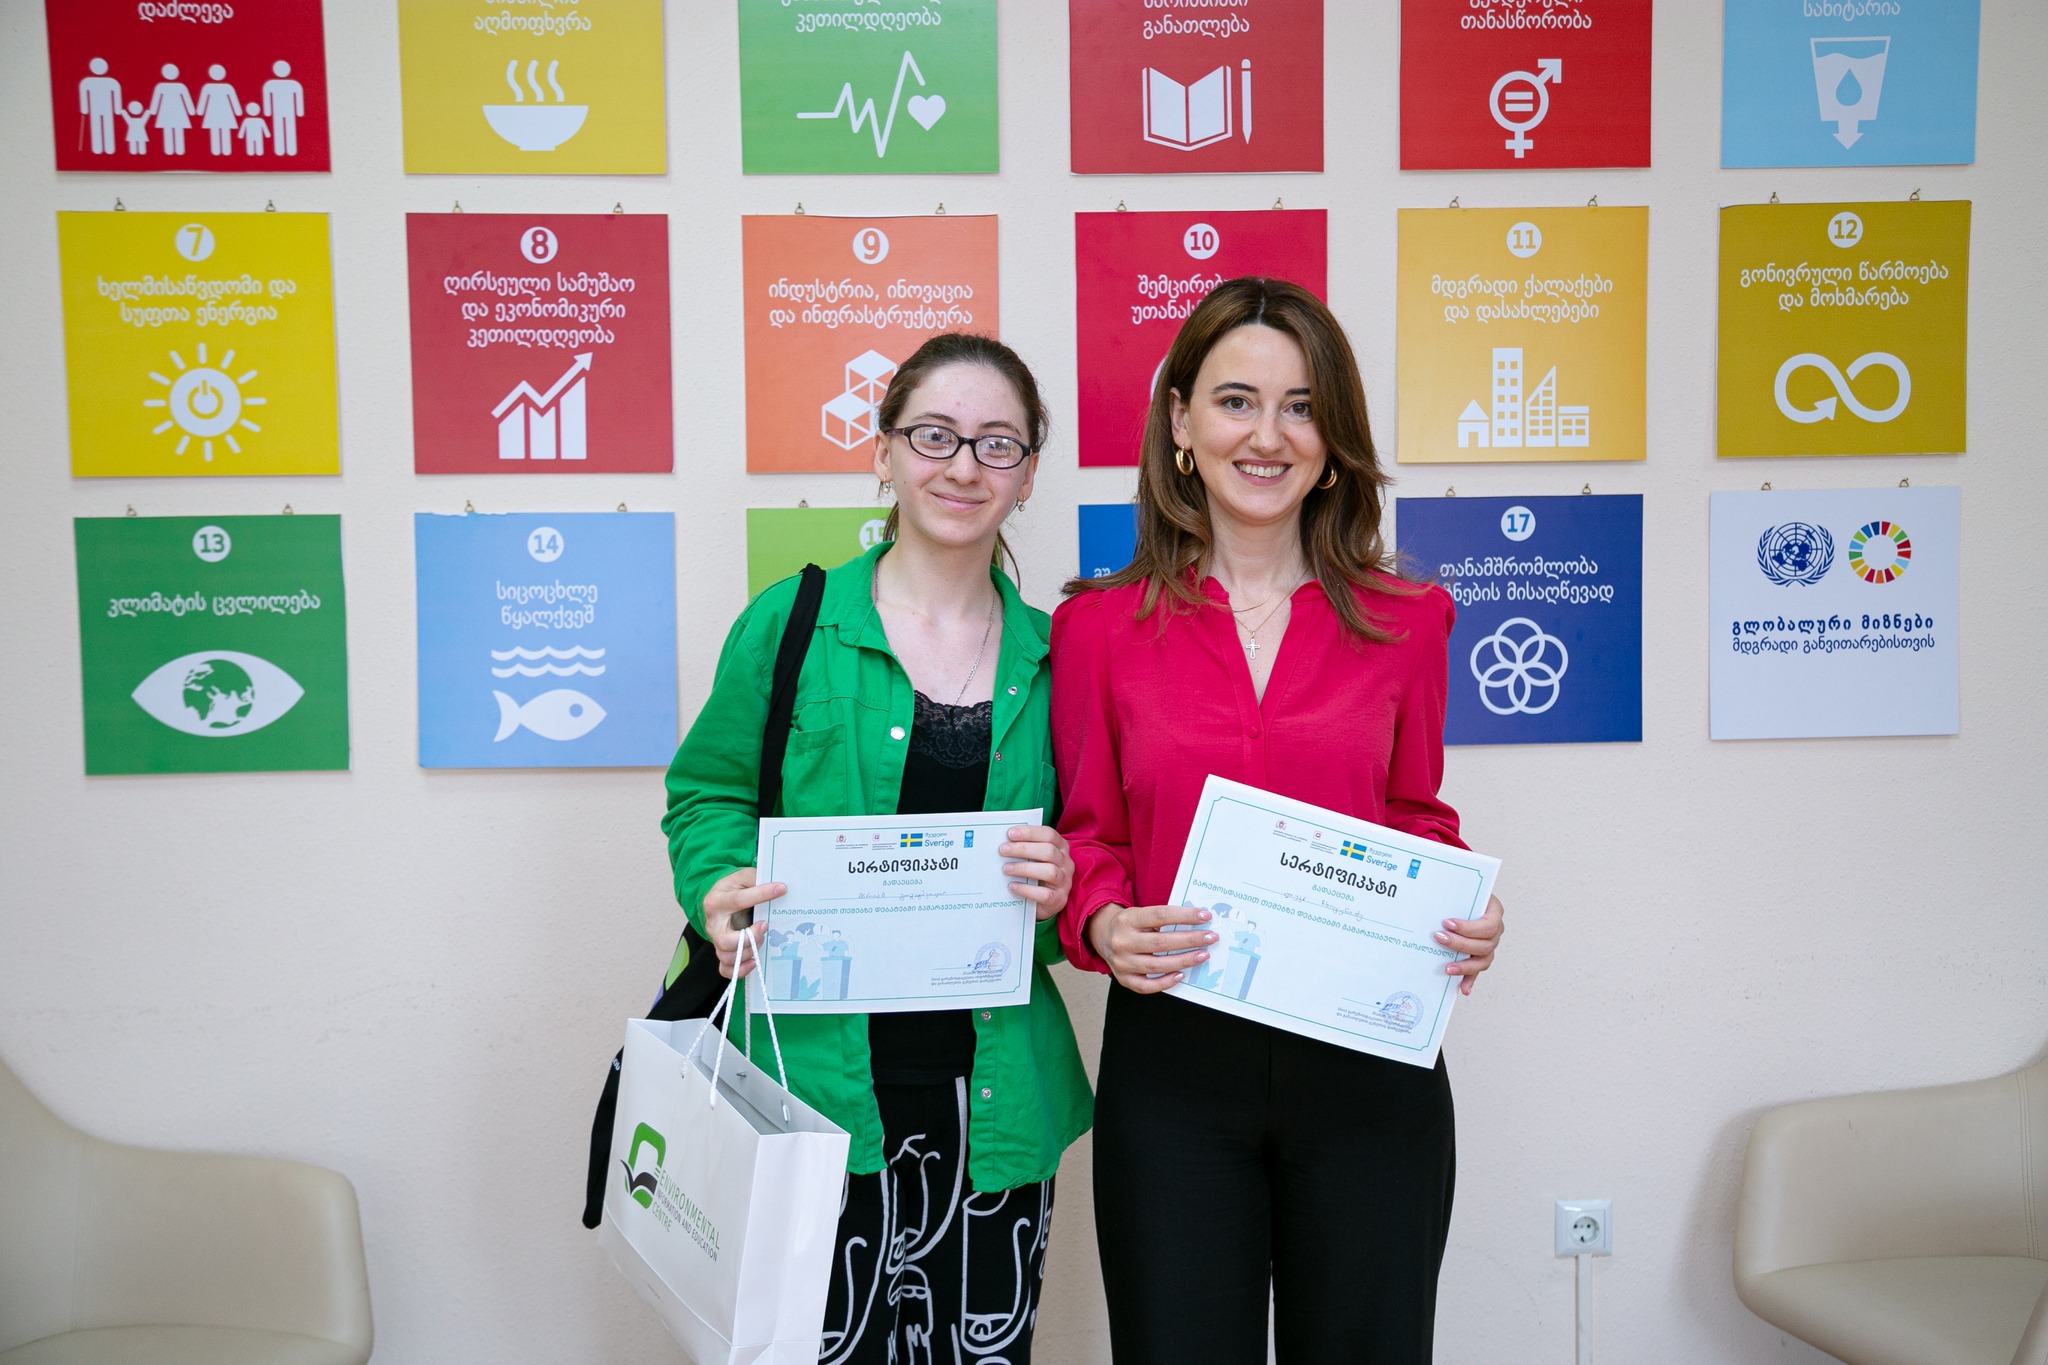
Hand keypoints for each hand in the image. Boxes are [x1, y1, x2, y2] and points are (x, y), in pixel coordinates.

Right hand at [701, 867, 783, 979]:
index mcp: (717, 901)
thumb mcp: (742, 877)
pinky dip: (741, 969)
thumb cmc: (733, 888)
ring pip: (728, 956)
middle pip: (726, 940)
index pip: (738, 900)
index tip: (781, 889)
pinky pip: (725, 969)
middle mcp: (713, 924)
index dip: (761, 895)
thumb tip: (777, 885)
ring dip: (749, 952)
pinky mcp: (721, 951)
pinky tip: (755, 961)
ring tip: (762, 940)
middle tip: (764, 926)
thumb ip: (755, 879)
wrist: (717, 898)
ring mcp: (716, 940)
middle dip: (749, 938)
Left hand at [1000, 824, 1073, 922]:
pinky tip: (1013, 886)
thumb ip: (1025, 849)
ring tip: (1007, 868)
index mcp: (1061, 848)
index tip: (1010, 833)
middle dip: (1024, 849)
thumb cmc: (1035, 875)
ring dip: (1025, 868)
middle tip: (1003, 850)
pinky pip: (1045, 894)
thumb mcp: (1034, 859)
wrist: (1041, 902)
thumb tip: (1004, 842)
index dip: (1030, 832)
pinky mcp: (1059, 899)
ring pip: (1050, 871)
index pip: (1049, 834)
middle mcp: (1066, 863)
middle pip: (1049, 851)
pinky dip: (1027, 889)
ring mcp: (1065, 882)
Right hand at [1084, 902, 1216, 993]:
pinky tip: (1181, 975)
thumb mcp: (1139, 913)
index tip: (1205, 916)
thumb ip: (1162, 919)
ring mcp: (1121, 962)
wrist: (1100, 935)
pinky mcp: (1123, 978)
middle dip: (1191, 940)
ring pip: (1157, 965)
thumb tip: (1196, 924)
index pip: (1160, 916)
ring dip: (1184, 961)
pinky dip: (1165, 982)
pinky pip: (1147, 986)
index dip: (1185, 916)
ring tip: (1203, 955)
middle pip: (1161, 942)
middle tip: (1211, 938)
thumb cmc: (1129, 924)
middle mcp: (1122, 941)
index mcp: (1127, 920)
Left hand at [1435, 894, 1503, 995]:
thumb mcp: (1461, 889)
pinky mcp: (1481, 957)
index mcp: (1494, 912)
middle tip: (1438, 938)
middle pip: (1484, 945)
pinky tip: (1462, 988)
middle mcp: (1496, 931)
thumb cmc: (1464, 894)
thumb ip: (1453, 894)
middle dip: (1460, 944)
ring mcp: (1490, 945)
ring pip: (1483, 960)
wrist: (1467, 898)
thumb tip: (1430, 895)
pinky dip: (1470, 980)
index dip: (1468, 928)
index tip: (1447, 923)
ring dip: (1465, 966)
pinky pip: (1477, 971)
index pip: (1487, 925)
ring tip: (1448, 969)